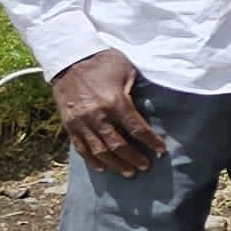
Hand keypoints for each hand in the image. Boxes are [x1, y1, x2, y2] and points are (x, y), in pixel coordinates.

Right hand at [50, 50, 160, 174]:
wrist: (69, 58)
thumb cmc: (103, 61)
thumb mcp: (127, 71)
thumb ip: (135, 91)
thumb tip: (148, 108)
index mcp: (115, 102)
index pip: (137, 128)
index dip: (151, 142)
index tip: (161, 151)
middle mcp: (98, 115)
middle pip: (118, 145)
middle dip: (134, 158)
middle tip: (145, 166)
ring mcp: (81, 122)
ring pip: (100, 151)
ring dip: (116, 164)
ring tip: (128, 172)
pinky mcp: (69, 124)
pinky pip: (80, 147)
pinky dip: (91, 160)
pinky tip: (102, 168)